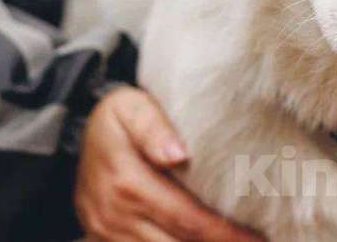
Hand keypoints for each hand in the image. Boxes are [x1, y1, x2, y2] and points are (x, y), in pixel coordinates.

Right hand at [76, 87, 262, 241]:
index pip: (187, 218)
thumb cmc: (117, 118)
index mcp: (128, 183)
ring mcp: (106, 233)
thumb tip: (177, 154)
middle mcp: (115, 216)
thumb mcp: (132, 107)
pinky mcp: (103, 241)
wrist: (79, 133)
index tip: (256, 238)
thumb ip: (154, 127)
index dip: (224, 233)